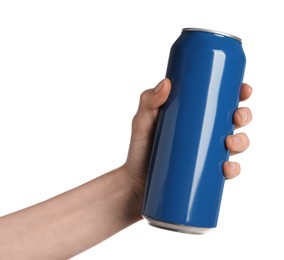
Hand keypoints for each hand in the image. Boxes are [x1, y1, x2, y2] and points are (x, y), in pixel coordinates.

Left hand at [125, 79, 251, 197]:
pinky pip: (227, 170)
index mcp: (194, 115)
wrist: (136, 182)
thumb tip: (166, 83)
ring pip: (235, 144)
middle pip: (233, 121)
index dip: (238, 93)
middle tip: (236, 118)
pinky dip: (233, 169)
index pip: (221, 100)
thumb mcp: (142, 122)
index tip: (244, 90)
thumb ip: (148, 101)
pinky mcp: (205, 173)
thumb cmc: (140, 149)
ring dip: (242, 142)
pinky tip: (228, 168)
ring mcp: (206, 153)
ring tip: (229, 143)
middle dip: (243, 116)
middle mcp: (204, 132)